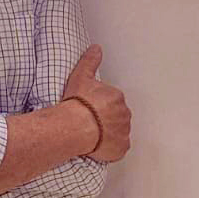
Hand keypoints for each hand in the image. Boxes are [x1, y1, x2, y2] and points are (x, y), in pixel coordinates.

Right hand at [63, 44, 129, 161]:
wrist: (74, 126)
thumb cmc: (77, 104)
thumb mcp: (81, 77)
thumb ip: (90, 61)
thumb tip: (96, 48)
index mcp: (117, 97)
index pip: (112, 102)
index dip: (100, 107)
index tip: (90, 111)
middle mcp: (124, 114)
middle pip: (117, 117)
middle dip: (106, 121)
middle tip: (90, 124)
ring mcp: (124, 132)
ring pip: (118, 133)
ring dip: (109, 135)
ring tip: (92, 136)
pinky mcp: (121, 148)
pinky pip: (118, 149)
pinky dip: (111, 149)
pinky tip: (98, 147)